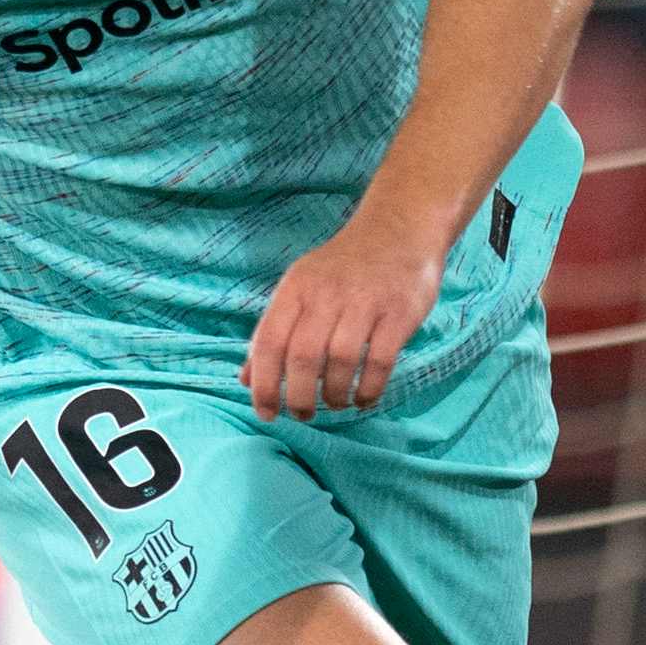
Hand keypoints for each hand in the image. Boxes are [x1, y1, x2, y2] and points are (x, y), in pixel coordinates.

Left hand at [248, 206, 445, 416]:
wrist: (398, 229)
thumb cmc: (342, 268)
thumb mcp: (300, 288)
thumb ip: (274, 332)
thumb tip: (247, 380)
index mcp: (296, 288)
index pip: (269, 342)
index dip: (264, 384)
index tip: (265, 413)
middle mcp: (327, 294)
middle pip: (303, 357)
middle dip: (299, 397)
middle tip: (303, 414)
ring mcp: (365, 302)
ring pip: (340, 361)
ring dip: (334, 394)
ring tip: (335, 403)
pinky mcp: (398, 313)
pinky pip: (379, 360)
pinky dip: (368, 388)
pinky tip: (363, 398)